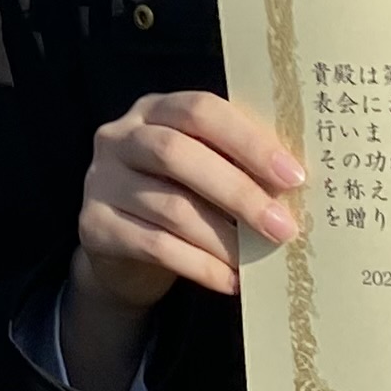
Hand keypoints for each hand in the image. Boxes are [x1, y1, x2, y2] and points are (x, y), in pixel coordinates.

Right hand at [59, 89, 299, 390]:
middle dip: (238, 192)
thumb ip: (237, 163)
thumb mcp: (205, 168)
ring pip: (169, 207)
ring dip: (223, 238)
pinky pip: (154, 246)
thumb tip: (296, 186)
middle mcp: (119, 137)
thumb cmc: (180, 195)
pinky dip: (200, 266)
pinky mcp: (93, 226)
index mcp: (155, 109)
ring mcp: (100, 181)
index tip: (292, 175)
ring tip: (259, 260)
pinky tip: (231, 281)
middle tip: (282, 226)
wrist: (124, 247)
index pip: (201, 110)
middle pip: (178, 155)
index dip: (248, 141)